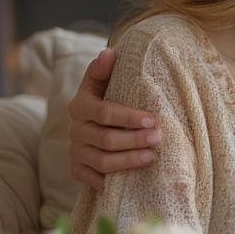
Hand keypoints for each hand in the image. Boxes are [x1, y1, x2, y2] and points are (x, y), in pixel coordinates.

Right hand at [67, 48, 162, 190]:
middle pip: (106, 139)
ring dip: (128, 160)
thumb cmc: (106, 97)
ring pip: (102, 161)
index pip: (105, 113)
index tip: (152, 119)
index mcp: (81, 105)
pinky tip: (129, 180)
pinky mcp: (77, 169)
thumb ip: (104, 69)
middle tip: (158, 138)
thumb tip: (110, 52)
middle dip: (134, 140)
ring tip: (152, 156)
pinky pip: (90, 179)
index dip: (129, 118)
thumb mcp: (102, 81)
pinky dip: (108, 181)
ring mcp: (75, 151)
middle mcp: (75, 130)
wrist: (90, 122)